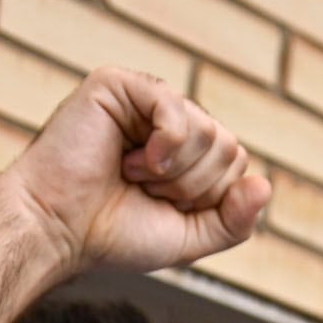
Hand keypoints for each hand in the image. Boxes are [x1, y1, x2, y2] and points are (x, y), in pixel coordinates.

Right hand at [0, 69, 270, 278]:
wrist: (57, 230)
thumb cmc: (112, 233)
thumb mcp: (188, 237)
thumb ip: (234, 220)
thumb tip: (265, 185)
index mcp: (185, 149)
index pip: (236, 164)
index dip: (208, 198)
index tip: (163, 206)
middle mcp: (168, 120)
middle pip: (228, 146)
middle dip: (193, 186)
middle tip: (144, 190)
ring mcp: (143, 99)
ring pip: (208, 130)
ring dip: (174, 172)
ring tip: (131, 174)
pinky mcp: (118, 85)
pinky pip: (175, 106)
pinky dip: (166, 145)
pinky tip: (133, 160)